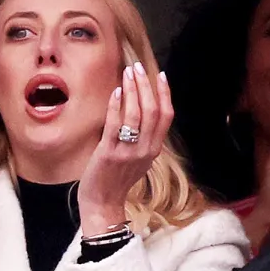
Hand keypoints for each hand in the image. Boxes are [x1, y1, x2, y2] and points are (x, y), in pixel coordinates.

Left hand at [78, 61, 171, 235]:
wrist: (102, 203)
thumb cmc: (116, 179)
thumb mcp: (138, 160)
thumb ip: (144, 139)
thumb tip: (143, 111)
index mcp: (154, 150)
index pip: (167, 116)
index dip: (165, 93)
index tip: (160, 75)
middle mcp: (146, 150)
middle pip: (153, 111)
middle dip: (146, 85)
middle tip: (137, 67)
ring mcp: (128, 152)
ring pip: (136, 115)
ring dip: (132, 90)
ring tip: (127, 74)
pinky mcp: (109, 153)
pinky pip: (115, 125)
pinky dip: (117, 105)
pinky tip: (115, 92)